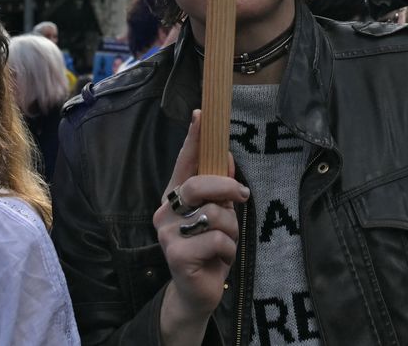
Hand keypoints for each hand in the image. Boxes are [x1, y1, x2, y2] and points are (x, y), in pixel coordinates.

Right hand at [156, 111, 247, 344]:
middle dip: (226, 188)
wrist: (196, 293)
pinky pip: (217, 240)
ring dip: (231, 230)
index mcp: (175, 196)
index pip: (184, 161)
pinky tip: (219, 260)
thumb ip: (220, 189)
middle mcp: (165, 211)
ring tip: (224, 244)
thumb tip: (227, 157)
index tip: (201, 113)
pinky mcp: (176, 255)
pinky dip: (228, 250)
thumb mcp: (218, 215)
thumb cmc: (208, 249)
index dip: (193, 138)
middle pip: (198, 184)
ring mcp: (167, 233)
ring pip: (214, 214)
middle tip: (242, 197)